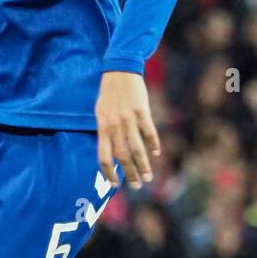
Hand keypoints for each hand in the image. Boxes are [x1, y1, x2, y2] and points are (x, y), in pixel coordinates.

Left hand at [95, 71, 159, 189]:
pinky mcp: (141, 111)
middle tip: (137, 185)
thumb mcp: (100, 113)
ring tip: (148, 177)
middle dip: (130, 173)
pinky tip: (156, 153)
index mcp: (103, 127)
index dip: (109, 172)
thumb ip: (104, 132)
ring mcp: (129, 119)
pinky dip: (153, 143)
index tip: (115, 184)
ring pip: (136, 148)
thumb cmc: (109, 94)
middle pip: (122, 156)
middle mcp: (115, 126)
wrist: (119, 71)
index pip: (104, 156)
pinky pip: (148, 131)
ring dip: (143, 164)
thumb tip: (109, 152)